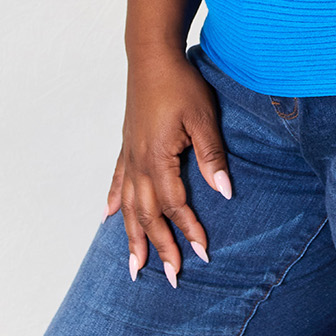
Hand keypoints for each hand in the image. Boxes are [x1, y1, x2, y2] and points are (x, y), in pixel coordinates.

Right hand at [104, 49, 231, 287]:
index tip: (203, 254)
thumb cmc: (181, 84)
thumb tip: (225, 191)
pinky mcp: (127, 145)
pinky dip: (114, 202)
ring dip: (133, 237)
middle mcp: (139, 163)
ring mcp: (129, 155)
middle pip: (149, 215)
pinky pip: (118, 181)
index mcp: (158, 159)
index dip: (189, 230)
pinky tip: (109, 217)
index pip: (175, 205)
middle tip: (171, 279)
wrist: (152, 56)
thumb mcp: (204, 117)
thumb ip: (212, 155)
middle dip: (160, 248)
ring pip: (130, 206)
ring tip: (134, 267)